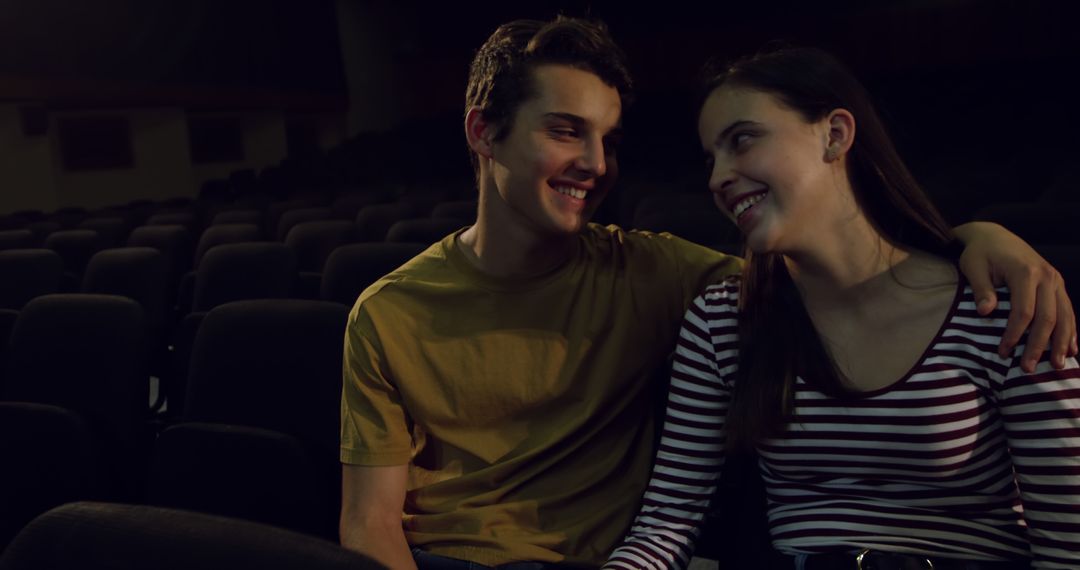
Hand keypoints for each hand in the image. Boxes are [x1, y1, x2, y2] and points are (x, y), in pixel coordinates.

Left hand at [955, 222, 1077, 371]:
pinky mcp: (1057, 283)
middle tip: (1027, 369)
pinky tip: (1072, 349)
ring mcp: (1055, 279)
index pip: (1024, 311)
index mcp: (1025, 272)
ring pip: (1064, 316)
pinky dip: (1071, 330)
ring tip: (1057, 366)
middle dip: (1039, 346)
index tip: (1003, 353)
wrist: (993, 235)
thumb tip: (985, 312)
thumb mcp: (973, 267)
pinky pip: (1068, 309)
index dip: (1014, 335)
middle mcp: (1046, 276)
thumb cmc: (980, 253)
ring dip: (1061, 342)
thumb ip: (981, 290)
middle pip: (1048, 318)